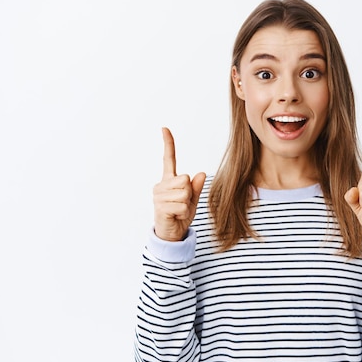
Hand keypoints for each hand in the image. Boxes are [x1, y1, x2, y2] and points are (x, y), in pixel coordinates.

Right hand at [153, 127, 205, 241]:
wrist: (172, 233)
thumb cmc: (181, 214)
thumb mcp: (193, 199)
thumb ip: (196, 187)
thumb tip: (201, 173)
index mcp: (169, 180)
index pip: (169, 159)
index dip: (168, 143)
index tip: (165, 128)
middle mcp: (161, 185)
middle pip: (184, 179)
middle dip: (189, 193)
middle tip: (183, 204)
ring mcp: (159, 196)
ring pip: (184, 193)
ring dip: (187, 205)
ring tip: (179, 210)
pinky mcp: (161, 206)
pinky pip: (182, 205)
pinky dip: (184, 213)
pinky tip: (176, 216)